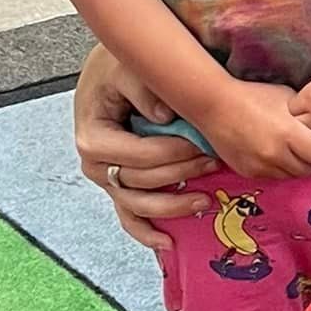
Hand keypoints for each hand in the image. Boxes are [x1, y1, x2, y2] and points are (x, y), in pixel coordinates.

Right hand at [75, 40, 216, 249]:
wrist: (114, 69)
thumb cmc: (122, 67)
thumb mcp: (130, 68)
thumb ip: (146, 89)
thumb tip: (165, 117)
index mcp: (93, 137)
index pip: (139, 155)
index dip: (173, 152)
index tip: (203, 142)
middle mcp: (96, 165)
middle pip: (142, 181)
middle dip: (182, 172)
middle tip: (216, 161)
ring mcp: (107, 179)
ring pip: (139, 205)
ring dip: (173, 206)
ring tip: (206, 201)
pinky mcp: (118, 186)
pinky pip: (130, 217)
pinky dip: (148, 232)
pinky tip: (170, 243)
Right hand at [207, 80, 310, 178]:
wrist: (216, 105)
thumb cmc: (254, 95)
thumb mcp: (287, 97)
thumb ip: (306, 116)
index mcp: (289, 133)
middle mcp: (276, 154)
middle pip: (308, 169)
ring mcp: (260, 166)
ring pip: (290, 176)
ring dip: (295, 166)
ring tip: (293, 151)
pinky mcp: (248, 172)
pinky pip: (271, 176)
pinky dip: (277, 168)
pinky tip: (274, 153)